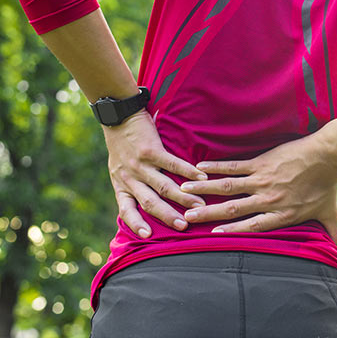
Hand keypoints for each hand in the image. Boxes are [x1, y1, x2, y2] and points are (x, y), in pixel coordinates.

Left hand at [102, 108, 208, 237]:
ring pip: (163, 186)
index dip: (136, 224)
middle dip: (168, 216)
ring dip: (182, 197)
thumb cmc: (122, 145)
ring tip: (199, 205)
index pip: (126, 210)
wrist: (118, 116)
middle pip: (150, 202)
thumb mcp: (119, 169)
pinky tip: (201, 177)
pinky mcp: (151, 150)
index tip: (148, 236)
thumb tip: (148, 204)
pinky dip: (188, 171)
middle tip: (184, 226)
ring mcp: (140, 164)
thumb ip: (132, 185)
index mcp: (121, 185)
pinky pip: (172, 164)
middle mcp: (129, 177)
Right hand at [179, 132, 336, 249]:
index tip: (212, 234)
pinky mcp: (261, 162)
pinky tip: (200, 168)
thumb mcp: (330, 213)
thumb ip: (335, 233)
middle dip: (208, 213)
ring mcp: (263, 179)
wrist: (328, 155)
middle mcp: (269, 199)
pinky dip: (216, 167)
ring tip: (183, 191)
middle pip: (233, 209)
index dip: (232, 231)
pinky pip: (234, 166)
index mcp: (282, 214)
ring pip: (228, 187)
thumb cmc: (328, 185)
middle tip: (186, 216)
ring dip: (204, 189)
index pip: (252, 226)